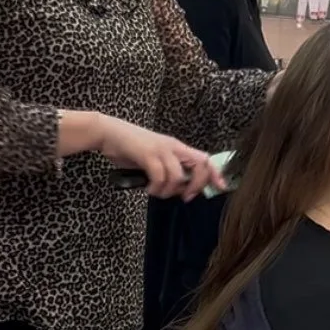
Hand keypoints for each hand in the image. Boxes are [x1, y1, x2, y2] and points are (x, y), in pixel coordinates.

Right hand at [96, 116, 225, 200]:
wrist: (108, 132)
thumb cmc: (130, 148)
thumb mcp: (154, 160)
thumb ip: (168, 172)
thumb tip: (180, 190)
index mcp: (177, 147)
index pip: (204, 158)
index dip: (215, 174)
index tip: (221, 188)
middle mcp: (173, 146)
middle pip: (200, 164)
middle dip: (197, 185)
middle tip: (185, 196)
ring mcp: (161, 149)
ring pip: (178, 176)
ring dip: (169, 190)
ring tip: (157, 192)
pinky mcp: (148, 153)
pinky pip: (160, 176)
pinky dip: (156, 187)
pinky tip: (148, 188)